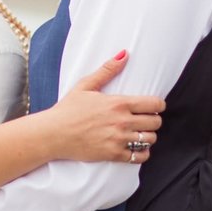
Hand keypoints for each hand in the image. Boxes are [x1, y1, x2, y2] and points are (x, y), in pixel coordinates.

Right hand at [50, 50, 164, 162]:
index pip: (154, 104)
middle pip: (156, 122)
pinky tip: (135, 148)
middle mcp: (121, 121)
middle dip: (154, 120)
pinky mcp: (113, 154)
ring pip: (150, 139)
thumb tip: (124, 54)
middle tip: (145, 120)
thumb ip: (107, 70)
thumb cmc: (68, 109)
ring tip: (139, 133)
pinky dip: (142, 153)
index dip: (158, 105)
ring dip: (148, 136)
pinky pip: (140, 156)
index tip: (153, 107)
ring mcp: (118, 139)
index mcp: (118, 103)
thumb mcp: (86, 85)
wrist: (53, 134)